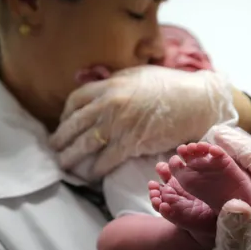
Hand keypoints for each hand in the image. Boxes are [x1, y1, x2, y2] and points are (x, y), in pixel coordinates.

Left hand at [49, 66, 236, 177]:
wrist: (195, 101)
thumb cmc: (170, 86)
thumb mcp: (137, 74)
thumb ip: (114, 80)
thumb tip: (96, 83)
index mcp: (110, 85)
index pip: (76, 100)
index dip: (65, 115)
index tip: (64, 124)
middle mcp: (110, 104)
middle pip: (75, 125)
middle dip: (61, 139)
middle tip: (55, 149)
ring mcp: (120, 125)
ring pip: (85, 145)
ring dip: (71, 158)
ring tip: (64, 165)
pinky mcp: (132, 143)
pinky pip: (105, 160)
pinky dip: (95, 170)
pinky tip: (90, 175)